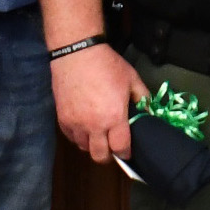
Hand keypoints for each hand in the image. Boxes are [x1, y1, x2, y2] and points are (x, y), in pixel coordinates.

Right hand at [51, 44, 150, 162]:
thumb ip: (142, 97)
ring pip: (84, 148)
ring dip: (92, 144)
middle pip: (100, 156)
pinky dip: (78, 137)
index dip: (126, 153)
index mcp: (114, 117)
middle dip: (108, 155)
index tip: (127, 150)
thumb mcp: (132, 78)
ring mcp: (76, 123)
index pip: (121, 148)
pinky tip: (84, 127)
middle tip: (112, 147)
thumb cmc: (106, 65)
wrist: (77, 53)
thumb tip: (147, 111)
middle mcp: (94, 125)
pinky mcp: (62, 119)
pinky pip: (71, 137)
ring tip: (98, 134)